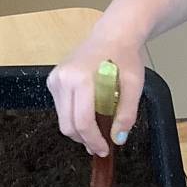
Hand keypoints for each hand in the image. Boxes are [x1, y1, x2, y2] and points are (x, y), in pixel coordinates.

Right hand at [47, 33, 144, 155]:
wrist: (112, 36)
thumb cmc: (124, 58)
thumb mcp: (134, 85)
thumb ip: (127, 113)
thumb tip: (117, 139)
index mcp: (81, 79)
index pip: (82, 121)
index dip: (93, 140)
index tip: (104, 150)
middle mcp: (62, 79)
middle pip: (68, 125)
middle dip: (84, 139)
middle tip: (100, 146)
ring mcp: (55, 79)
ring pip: (63, 119)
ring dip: (79, 130)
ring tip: (97, 130)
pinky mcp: (53, 81)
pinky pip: (61, 109)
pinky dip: (74, 117)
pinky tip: (89, 113)